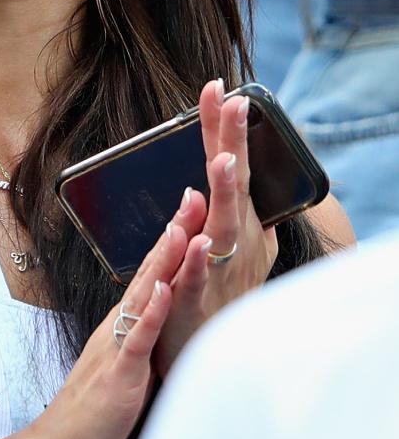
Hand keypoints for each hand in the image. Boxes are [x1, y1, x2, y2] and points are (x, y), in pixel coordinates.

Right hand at [21, 214, 207, 438]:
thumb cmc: (96, 413)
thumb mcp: (127, 366)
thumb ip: (143, 338)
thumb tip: (164, 317)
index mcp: (125, 324)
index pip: (153, 273)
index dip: (174, 238)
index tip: (193, 204)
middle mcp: (120, 326)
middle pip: (150, 271)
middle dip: (174, 233)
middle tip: (194, 194)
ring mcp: (118, 347)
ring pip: (145, 296)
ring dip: (164, 261)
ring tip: (183, 227)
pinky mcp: (119, 374)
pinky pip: (137, 339)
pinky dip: (152, 313)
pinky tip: (165, 290)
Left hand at [154, 81, 277, 374]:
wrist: (208, 352)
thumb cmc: (219, 295)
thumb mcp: (233, 248)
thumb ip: (233, 213)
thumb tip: (240, 177)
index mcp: (235, 222)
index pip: (229, 165)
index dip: (223, 128)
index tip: (218, 86)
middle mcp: (234, 240)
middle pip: (234, 184)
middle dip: (233, 141)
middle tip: (234, 102)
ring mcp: (220, 269)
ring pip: (222, 227)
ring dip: (226, 193)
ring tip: (226, 160)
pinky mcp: (199, 302)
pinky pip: (199, 278)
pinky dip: (199, 258)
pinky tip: (198, 239)